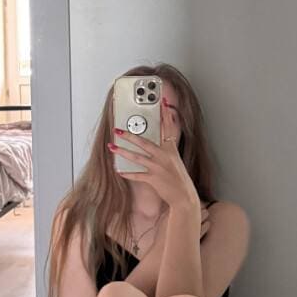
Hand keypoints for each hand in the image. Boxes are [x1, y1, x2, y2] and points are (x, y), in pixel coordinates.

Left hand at [108, 98, 207, 223]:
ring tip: (112, 147)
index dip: (165, 113)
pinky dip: (128, 174)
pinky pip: (137, 175)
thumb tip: (160, 142)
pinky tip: (119, 171)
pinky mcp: (153, 179)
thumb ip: (167, 150)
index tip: (162, 101)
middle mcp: (164, 156)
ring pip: (137, 157)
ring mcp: (158, 167)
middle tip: (118, 130)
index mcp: (171, 149)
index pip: (168, 127)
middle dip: (129, 136)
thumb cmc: (179, 179)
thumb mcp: (175, 161)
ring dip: (123, 152)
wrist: (184, 196)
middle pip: (144, 142)